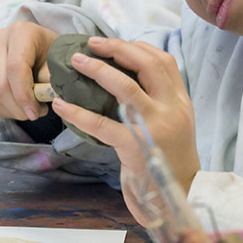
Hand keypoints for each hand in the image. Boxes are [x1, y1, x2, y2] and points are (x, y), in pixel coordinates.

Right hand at [0, 21, 59, 121]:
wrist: (33, 44)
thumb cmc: (47, 53)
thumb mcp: (56, 61)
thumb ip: (51, 79)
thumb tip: (47, 99)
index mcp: (19, 32)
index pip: (15, 68)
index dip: (24, 95)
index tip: (35, 113)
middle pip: (0, 86)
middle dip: (18, 109)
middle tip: (34, 114)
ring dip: (11, 112)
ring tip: (26, 108)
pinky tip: (13, 106)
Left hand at [49, 37, 199, 224]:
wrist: (177, 199)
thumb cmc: (168, 160)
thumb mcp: (174, 125)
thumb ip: (159, 100)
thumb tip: (125, 72)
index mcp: (180, 103)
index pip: (164, 62)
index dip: (137, 46)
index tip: (113, 43)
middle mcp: (171, 110)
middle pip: (147, 66)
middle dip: (117, 49)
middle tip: (91, 44)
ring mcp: (154, 129)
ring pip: (126, 88)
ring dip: (98, 71)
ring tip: (76, 62)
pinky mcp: (135, 148)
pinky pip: (102, 125)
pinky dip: (78, 112)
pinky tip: (61, 105)